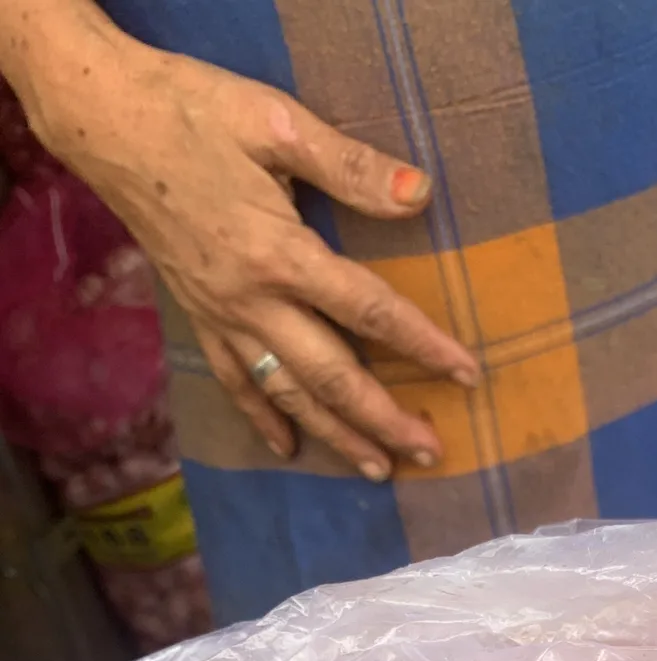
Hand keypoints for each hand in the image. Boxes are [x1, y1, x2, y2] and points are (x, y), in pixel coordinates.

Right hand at [27, 13, 478, 475]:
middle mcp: (252, 300)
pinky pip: (236, 382)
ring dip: (336, 436)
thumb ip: (350, 166)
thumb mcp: (276, 122)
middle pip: (332, 376)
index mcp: (280, 253)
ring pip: (288, 393)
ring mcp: (222, 315)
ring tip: (378, 469)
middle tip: (430, 452)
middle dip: (384, 420)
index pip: (368, 311)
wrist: (105, 121)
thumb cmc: (192, 109)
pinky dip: (263, 419)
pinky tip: (287, 448)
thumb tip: (419, 194)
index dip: (423, 345)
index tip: (466, 374)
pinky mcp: (198, 316)